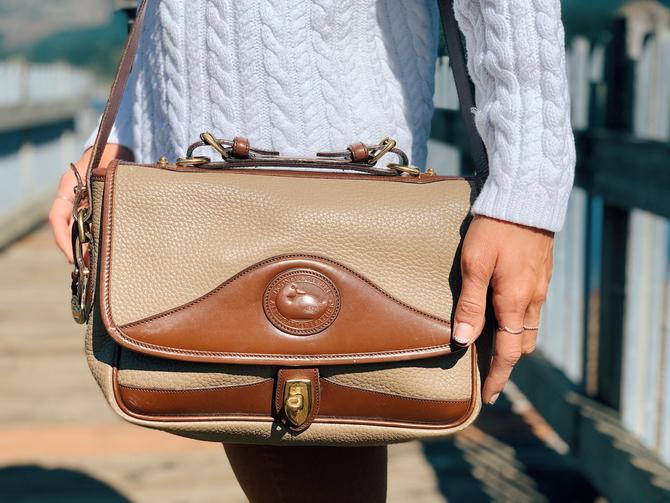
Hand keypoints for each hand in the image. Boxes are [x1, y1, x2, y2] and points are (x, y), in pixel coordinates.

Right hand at [49, 144, 133, 261]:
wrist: (114, 150)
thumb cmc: (108, 160)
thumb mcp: (104, 177)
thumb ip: (100, 195)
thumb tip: (99, 221)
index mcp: (67, 189)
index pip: (57, 218)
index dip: (63, 239)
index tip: (71, 256)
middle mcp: (70, 197)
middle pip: (66, 228)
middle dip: (76, 248)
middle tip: (88, 265)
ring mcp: (79, 202)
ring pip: (78, 228)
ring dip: (86, 245)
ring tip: (96, 262)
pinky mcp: (91, 206)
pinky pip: (88, 225)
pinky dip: (94, 238)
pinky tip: (104, 249)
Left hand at [452, 215, 553, 404]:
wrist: (525, 197)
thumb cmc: (494, 229)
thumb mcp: (474, 265)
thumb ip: (471, 304)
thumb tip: (464, 341)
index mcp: (515, 302)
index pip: (509, 353)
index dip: (499, 377)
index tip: (490, 397)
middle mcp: (533, 299)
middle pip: (523, 344)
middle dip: (507, 361)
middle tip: (487, 370)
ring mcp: (540, 286)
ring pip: (529, 326)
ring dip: (514, 341)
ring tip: (494, 344)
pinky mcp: (541, 273)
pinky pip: (533, 308)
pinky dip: (519, 321)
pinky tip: (504, 312)